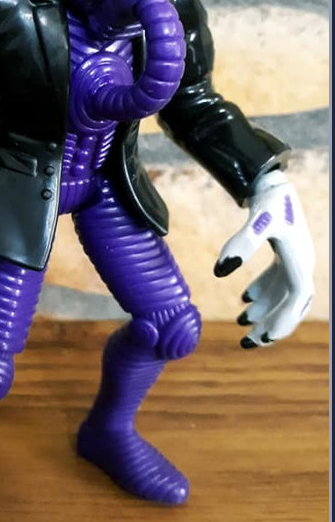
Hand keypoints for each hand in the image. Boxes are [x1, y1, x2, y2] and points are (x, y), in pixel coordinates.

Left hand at [213, 171, 313, 348]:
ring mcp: (294, 258)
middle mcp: (301, 261)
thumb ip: (241, 243)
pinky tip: (244, 299)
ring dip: (265, 310)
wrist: (272, 179)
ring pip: (282, 294)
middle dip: (272, 324)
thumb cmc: (268, 199)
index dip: (283, 319)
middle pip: (291, 303)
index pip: (297, 298)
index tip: (263, 336)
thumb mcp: (257, 220)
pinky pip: (277, 280)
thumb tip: (220, 271)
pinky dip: (262, 292)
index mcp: (300, 259)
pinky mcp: (285, 252)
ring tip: (241, 322)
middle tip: (249, 342)